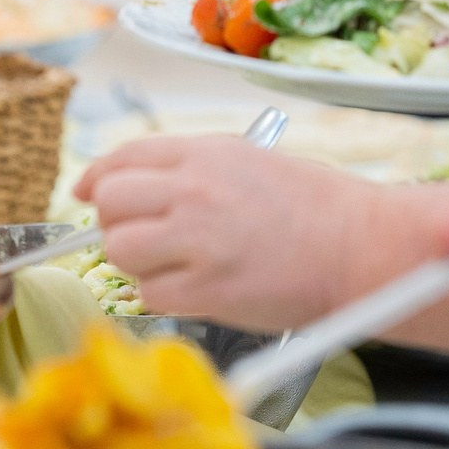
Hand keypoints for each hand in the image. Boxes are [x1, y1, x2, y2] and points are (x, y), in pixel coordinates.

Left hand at [74, 136, 385, 329]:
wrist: (360, 245)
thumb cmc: (315, 206)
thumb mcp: (247, 162)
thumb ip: (188, 169)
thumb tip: (125, 185)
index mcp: (204, 153)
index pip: (123, 158)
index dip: (98, 177)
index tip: (88, 192)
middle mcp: (193, 190)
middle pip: (110, 203)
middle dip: (117, 221)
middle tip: (145, 235)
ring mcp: (198, 240)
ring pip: (120, 249)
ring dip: (138, 261)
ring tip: (178, 264)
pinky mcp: (206, 290)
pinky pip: (149, 294)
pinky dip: (166, 296)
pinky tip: (201, 287)